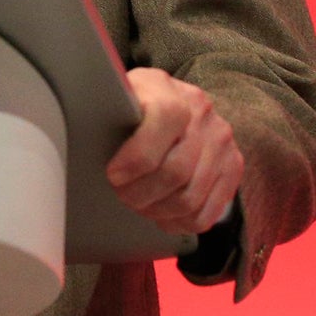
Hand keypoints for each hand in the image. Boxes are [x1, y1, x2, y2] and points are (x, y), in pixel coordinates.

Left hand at [105, 68, 243, 235]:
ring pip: (191, 197)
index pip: (164, 121)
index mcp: (171, 93)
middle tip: (121, 195)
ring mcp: (222, 143)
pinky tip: (161, 216)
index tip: (113, 174)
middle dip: (141, 193)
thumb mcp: (121, 96)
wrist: (179, 103)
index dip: (136, 157)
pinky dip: (180, 223)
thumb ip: (110, 108)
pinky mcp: (233, 167)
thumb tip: (82, 123)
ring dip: (158, 210)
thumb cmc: (137, 106)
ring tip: (138, 205)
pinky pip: (209, 211)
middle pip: (176, 171)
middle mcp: (204, 115)